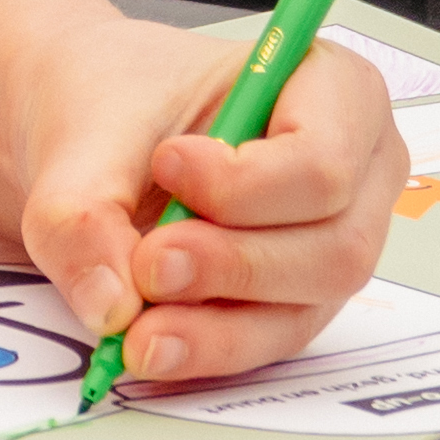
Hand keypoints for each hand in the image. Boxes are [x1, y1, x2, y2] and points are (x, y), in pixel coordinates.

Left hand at [12, 20, 399, 388]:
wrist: (93, 124)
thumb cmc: (122, 96)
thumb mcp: (88, 130)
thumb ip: (84, 212)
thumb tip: (109, 303)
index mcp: (335, 91)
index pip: (325, 161)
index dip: (248, 183)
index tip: (168, 165)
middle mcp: (355, 175)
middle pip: (333, 248)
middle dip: (234, 266)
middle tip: (150, 263)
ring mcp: (330, 246)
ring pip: (303, 311)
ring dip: (216, 325)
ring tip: (136, 323)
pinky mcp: (294, 301)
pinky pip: (265, 343)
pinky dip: (204, 348)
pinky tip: (152, 345)